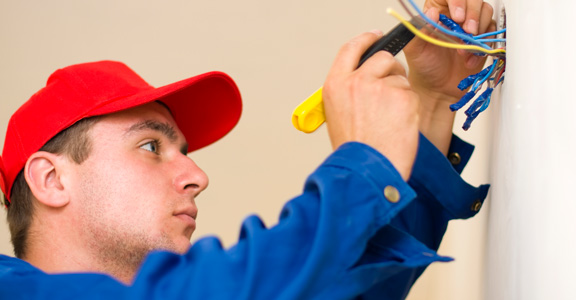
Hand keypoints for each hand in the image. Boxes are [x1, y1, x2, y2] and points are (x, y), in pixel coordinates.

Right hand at [322, 31, 419, 180]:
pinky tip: (399, 126)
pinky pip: (412, 95)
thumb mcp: (338, 115)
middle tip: (392, 92)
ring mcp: (380, 87)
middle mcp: (356, 81)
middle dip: (391, 72)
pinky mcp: (402, 97)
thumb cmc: (354, 150)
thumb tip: (368, 78)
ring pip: (400, 79)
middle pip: (383, 59)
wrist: (366, 170)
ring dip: (400, 96)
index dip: (366, 40)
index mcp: (336, 84)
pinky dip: (410, 110)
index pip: (351, 49)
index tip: (375, 37)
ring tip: (389, 121)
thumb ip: (350, 91)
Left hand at [404, 0, 496, 153]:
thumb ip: (420, 30)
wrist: (438, 89)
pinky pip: (491, 33)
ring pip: (485, 12)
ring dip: (479, 29)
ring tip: (464, 49)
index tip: (457, 17)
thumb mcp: (415, 49)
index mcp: (437, 13)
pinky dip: (484, 45)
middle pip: (472, 0)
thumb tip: (431, 13)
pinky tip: (470, 58)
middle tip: (467, 31)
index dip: (457, 1)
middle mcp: (454, 16)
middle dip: (473, 14)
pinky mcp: (481, 39)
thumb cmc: (424, 68)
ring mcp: (469, 27)